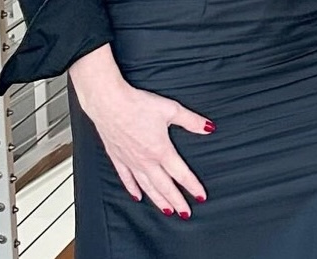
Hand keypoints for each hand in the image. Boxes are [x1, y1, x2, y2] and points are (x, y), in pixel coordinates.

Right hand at [70, 45, 210, 218]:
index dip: (192, 186)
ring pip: (146, 186)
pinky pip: (126, 178)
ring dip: (157, 199)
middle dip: (176, 200)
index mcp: (160, 150)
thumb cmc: (137, 104)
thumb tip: (208, 127)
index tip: (200, 197)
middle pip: (164, 186)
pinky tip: (137, 196)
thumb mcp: (171, 110)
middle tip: (185, 212)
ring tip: (167, 211)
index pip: (180, 173)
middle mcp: (145, 160)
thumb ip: (191, 121)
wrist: (109, 103)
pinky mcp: (117, 157)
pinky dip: (132, 189)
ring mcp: (129, 160)